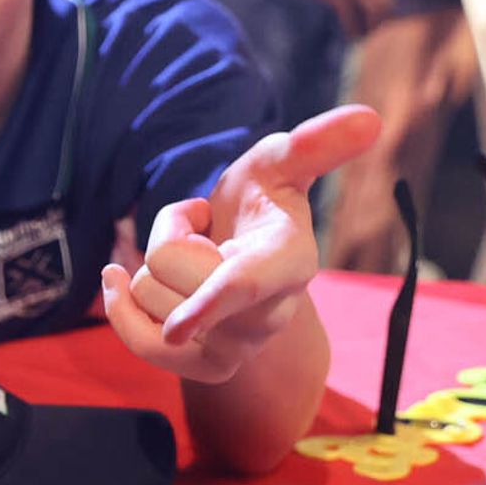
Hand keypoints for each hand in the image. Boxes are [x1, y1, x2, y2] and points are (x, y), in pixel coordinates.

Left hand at [101, 106, 379, 383]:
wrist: (253, 260)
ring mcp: (238, 346)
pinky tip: (117, 281)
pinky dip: (120, 309)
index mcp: (291, 263)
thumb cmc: (264, 203)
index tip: (179, 326)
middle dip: (171, 233)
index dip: (210, 302)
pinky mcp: (207, 366)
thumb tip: (368, 118)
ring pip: (148, 295)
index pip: (244, 285)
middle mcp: (269, 314)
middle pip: (166, 266)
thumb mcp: (281, 165)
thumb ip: (315, 144)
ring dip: (155, 267)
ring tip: (195, 258)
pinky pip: (142, 344)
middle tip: (205, 229)